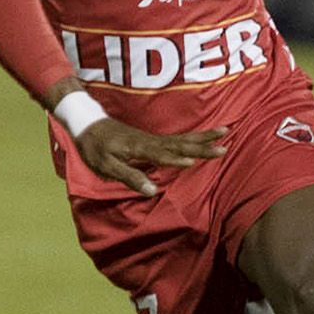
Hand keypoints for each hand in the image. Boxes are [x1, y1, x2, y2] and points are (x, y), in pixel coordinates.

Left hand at [76, 119, 227, 195]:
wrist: (88, 123)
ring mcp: (154, 138)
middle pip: (181, 144)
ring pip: (183, 139)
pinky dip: (195, 138)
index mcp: (139, 148)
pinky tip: (205, 139)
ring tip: (225, 132)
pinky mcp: (153, 139)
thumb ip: (129, 177)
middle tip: (225, 144)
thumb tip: (152, 190)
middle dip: (203, 145)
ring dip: (204, 137)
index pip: (163, 154)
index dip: (177, 159)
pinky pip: (179, 139)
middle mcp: (151, 141)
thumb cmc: (94, 147)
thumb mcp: (105, 166)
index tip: (194, 161)